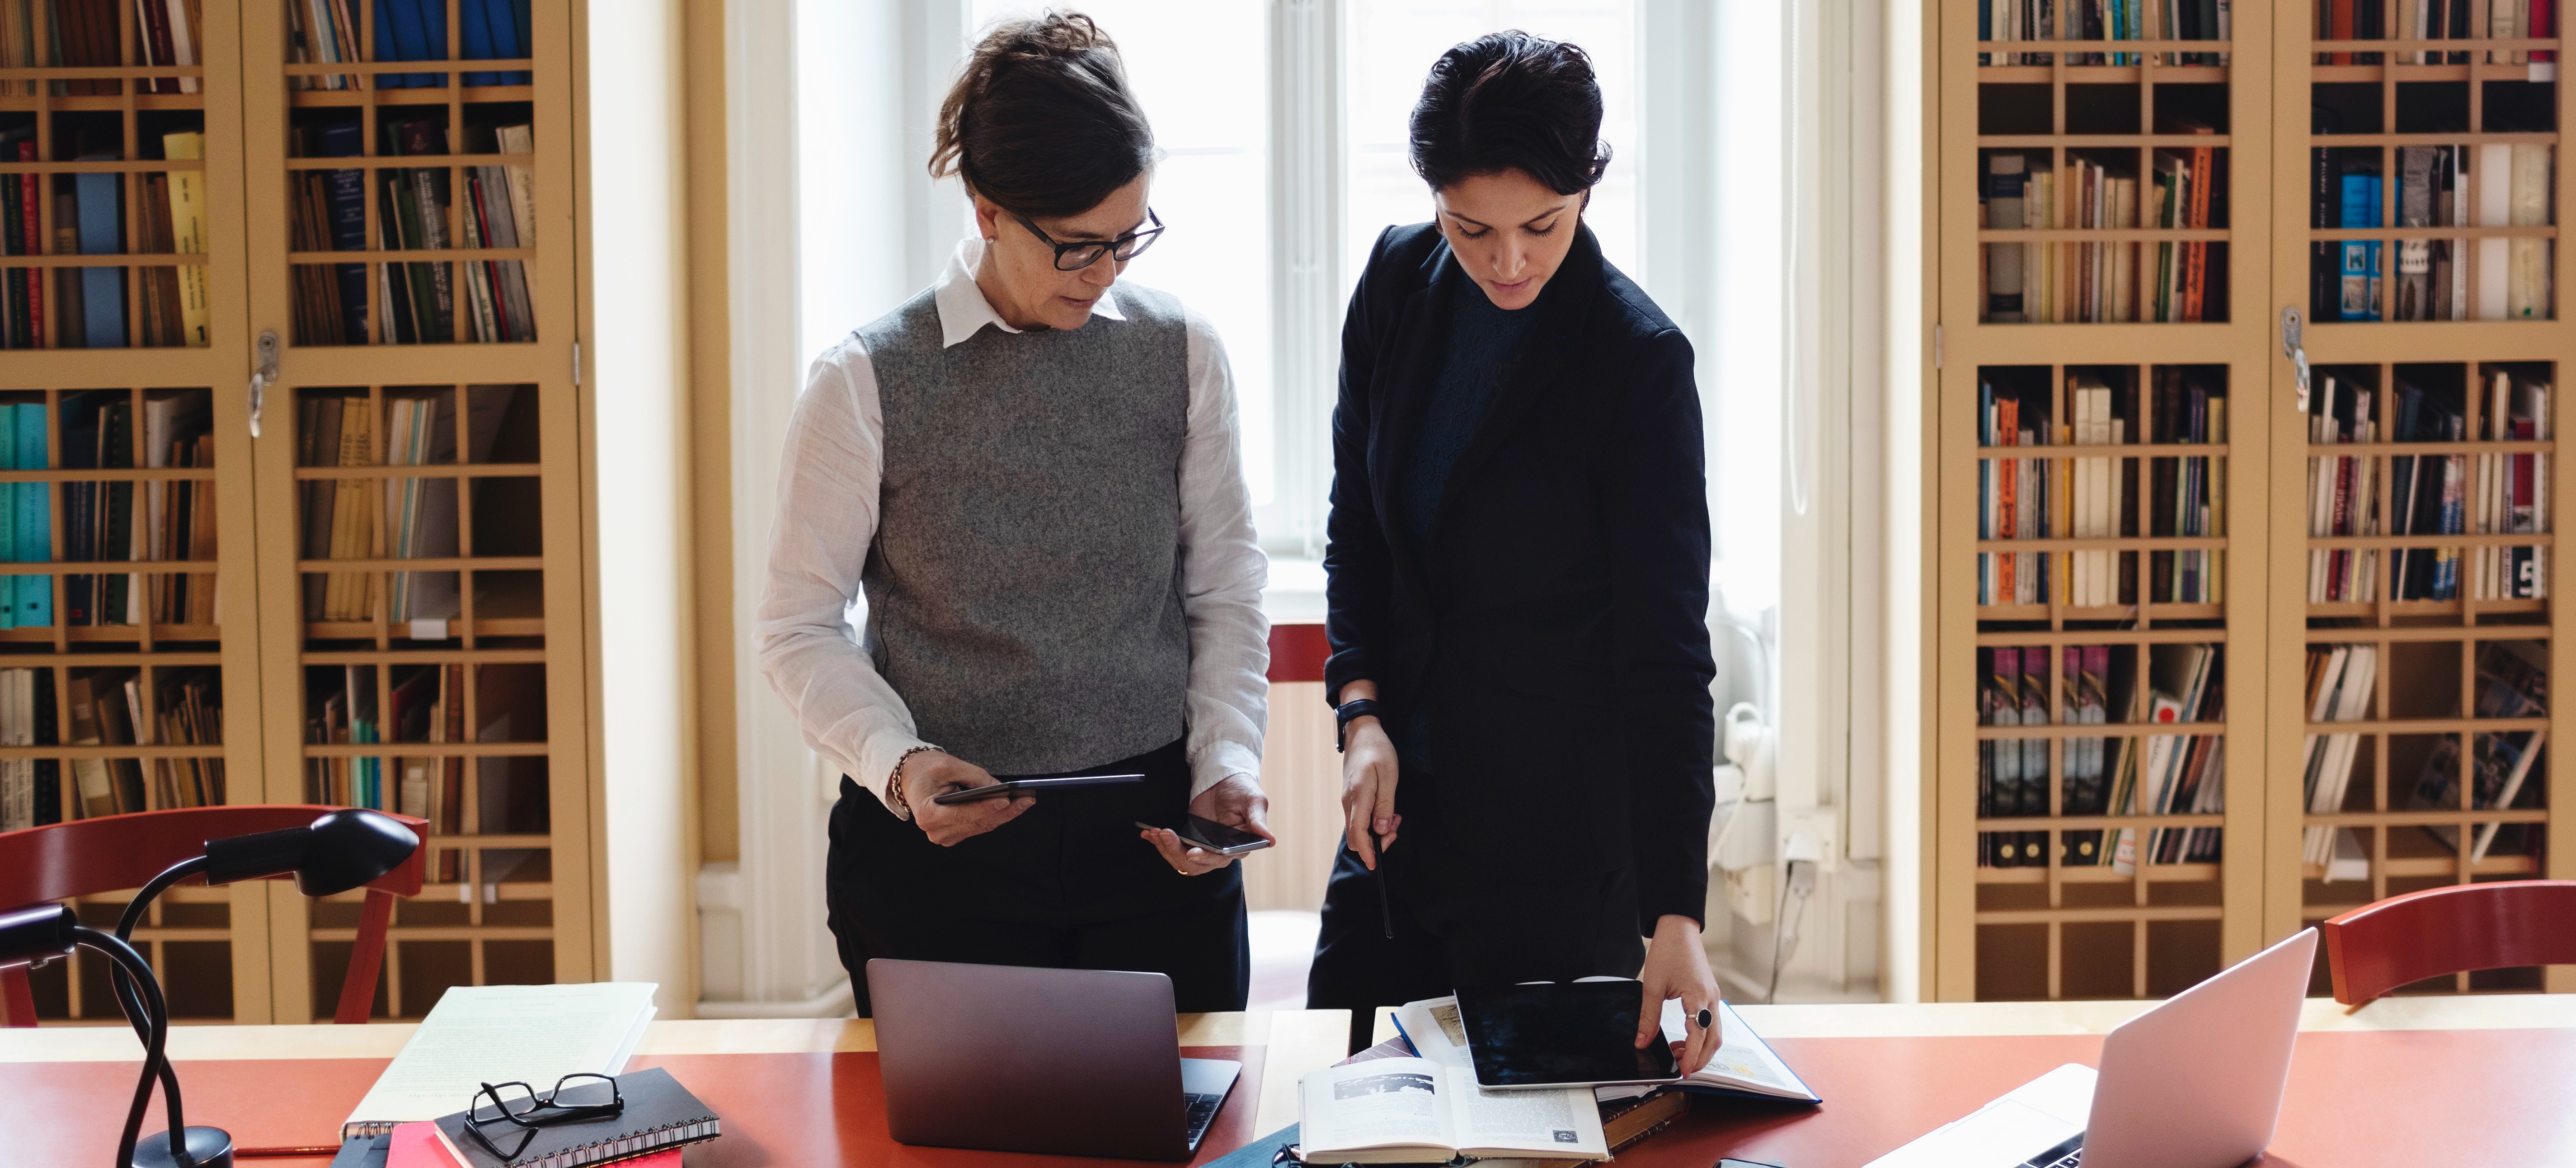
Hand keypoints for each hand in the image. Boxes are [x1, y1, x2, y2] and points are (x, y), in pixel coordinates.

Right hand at [899, 751, 1033, 845]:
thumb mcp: (948, 765)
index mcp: (927, 814)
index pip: (962, 813)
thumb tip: (999, 789)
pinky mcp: (955, 834)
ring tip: (1025, 801)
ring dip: (1005, 815)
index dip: (986, 807)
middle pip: (977, 823)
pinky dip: (996, 816)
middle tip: (1027, 799)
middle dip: (1005, 811)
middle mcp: (936, 831)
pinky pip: (980, 826)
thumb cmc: (925, 769)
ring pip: (982, 826)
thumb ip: (974, 777)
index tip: (1006, 799)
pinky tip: (1013, 806)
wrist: (911, 777)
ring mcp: (945, 836)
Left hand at [1140, 774, 1273, 874]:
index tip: (1191, 852)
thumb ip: (1257, 821)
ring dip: (1166, 849)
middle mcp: (1220, 852)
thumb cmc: (1242, 788)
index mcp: (1238, 846)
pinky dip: (1160, 843)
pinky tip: (1149, 834)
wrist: (1223, 778)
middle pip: (1196, 865)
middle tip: (1164, 834)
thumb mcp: (1253, 800)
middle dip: (1177, 852)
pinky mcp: (1189, 839)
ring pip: (1181, 861)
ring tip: (1155, 832)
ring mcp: (1203, 847)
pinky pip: (1173, 850)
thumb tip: (1270, 840)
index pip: (1220, 859)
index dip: (1205, 858)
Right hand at [1339, 714, 1400, 869]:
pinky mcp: (1350, 796)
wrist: (1361, 732)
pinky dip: (1372, 821)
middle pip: (1355, 836)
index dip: (1367, 852)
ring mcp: (1347, 799)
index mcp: (1358, 796)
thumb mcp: (1389, 776)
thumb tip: (1381, 830)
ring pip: (1357, 827)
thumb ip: (1385, 805)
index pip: (1358, 833)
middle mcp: (1348, 801)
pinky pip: (1358, 817)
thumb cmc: (1378, 750)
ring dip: (1376, 830)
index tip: (1376, 864)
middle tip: (1395, 829)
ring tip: (1395, 817)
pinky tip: (1386, 811)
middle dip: (1375, 842)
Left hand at [1637, 914, 1721, 1074]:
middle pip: (1714, 1040)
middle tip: (1681, 1069)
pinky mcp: (1710, 994)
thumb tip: (1641, 1042)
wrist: (1679, 929)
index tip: (1681, 1072)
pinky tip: (1683, 1038)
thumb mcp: (1652, 986)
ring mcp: (1713, 997)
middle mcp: (1711, 1000)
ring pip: (1715, 1033)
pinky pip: (1711, 1022)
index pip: (1699, 1037)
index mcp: (1699, 997)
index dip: (1691, 1057)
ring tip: (1677, 1053)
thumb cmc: (1668, 951)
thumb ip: (1648, 1018)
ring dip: (1701, 1048)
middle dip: (1701, 1059)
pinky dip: (1700, 1036)